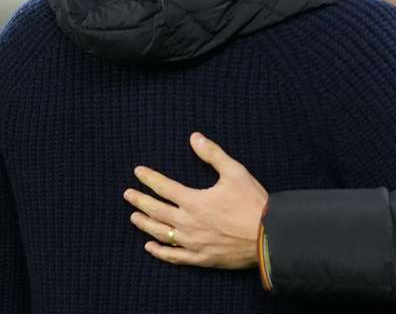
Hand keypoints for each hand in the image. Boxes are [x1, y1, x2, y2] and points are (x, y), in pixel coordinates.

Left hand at [123, 132, 268, 268]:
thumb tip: (195, 137)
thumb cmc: (252, 203)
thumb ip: (213, 154)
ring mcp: (192, 243)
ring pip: (160, 233)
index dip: (149, 178)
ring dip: (145, 224)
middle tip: (128, 195)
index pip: (164, 187)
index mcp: (194, 201)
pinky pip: (173, 256)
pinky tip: (150, 247)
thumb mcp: (235, 172)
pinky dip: (159, 252)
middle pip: (156, 211)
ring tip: (134, 218)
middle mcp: (187, 223)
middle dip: (140, 201)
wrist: (267, 236)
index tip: (138, 172)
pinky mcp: (200, 258)